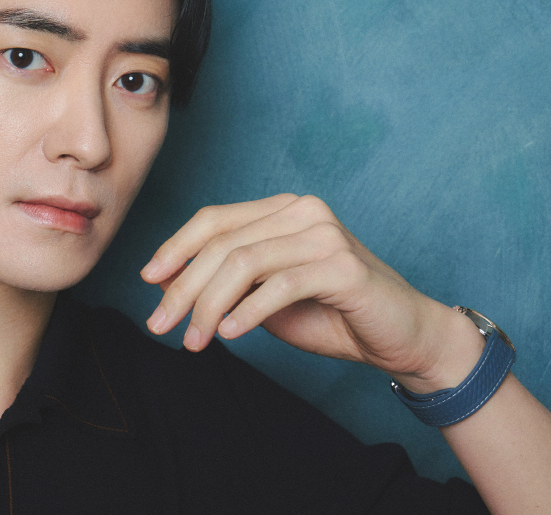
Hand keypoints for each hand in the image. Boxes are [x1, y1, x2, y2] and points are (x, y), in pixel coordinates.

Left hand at [140, 194, 484, 391]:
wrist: (403, 337)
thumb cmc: (332, 314)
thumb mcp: (263, 297)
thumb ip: (223, 281)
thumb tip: (164, 277)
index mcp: (282, 209)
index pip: (214, 219)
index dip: (175, 247)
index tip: (147, 280)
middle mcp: (302, 211)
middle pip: (222, 243)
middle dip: (183, 287)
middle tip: (160, 325)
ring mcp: (324, 234)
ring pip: (243, 264)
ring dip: (210, 306)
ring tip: (193, 340)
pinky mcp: (342, 266)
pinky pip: (279, 285)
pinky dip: (248, 311)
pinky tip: (230, 334)